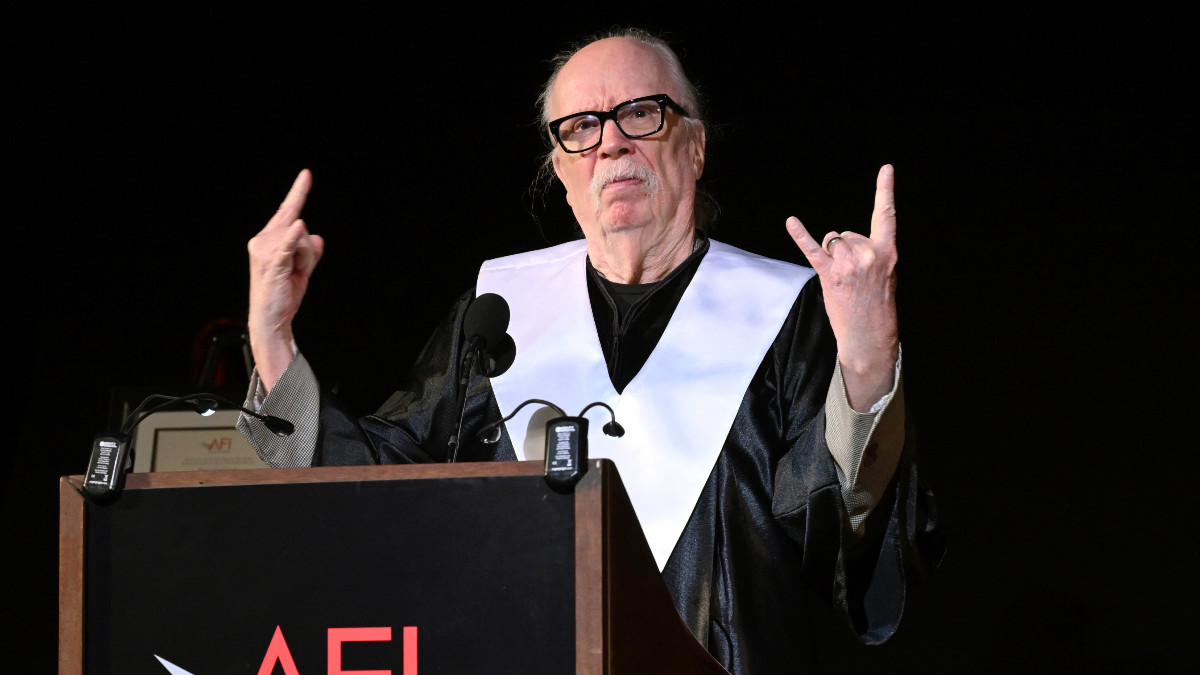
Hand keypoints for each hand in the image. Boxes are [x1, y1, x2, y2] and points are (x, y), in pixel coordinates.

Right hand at [246, 169, 324, 389]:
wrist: (272, 320)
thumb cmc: (284, 296)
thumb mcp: (301, 270)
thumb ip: (309, 253)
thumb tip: (318, 238)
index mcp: (266, 239)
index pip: (286, 212)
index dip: (298, 192)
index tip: (307, 174)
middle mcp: (261, 240)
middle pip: (299, 226)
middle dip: (307, 251)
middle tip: (298, 273)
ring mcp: (265, 251)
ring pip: (303, 239)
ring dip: (306, 261)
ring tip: (292, 278)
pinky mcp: (273, 263)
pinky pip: (288, 244)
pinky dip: (294, 237)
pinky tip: (298, 226)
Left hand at [786, 164, 898, 410]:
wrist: (869, 336)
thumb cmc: (878, 306)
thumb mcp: (887, 275)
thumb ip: (875, 254)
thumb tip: (851, 243)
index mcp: (887, 252)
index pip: (887, 216)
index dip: (886, 190)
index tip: (886, 169)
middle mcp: (868, 253)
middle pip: (846, 232)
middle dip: (845, 249)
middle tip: (853, 276)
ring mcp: (848, 264)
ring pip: (832, 240)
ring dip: (831, 255)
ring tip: (842, 278)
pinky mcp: (830, 274)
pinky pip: (813, 249)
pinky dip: (800, 235)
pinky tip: (791, 222)